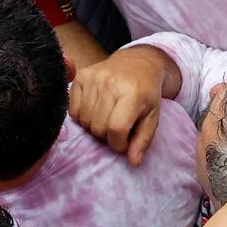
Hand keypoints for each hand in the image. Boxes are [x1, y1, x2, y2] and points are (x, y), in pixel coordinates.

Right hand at [69, 45, 180, 165]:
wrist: (138, 63)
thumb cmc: (147, 94)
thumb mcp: (152, 117)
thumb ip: (143, 140)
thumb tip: (133, 162)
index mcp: (132, 94)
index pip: (116, 129)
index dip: (119, 144)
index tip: (125, 143)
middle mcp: (110, 83)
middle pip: (98, 127)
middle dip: (107, 136)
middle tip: (117, 129)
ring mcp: (93, 77)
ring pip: (85, 120)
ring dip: (95, 126)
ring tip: (107, 118)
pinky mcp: (81, 75)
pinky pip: (73, 110)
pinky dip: (83, 116)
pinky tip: (95, 110)